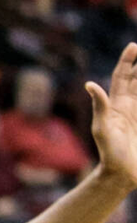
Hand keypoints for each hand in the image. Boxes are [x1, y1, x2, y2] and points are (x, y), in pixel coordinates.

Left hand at [89, 42, 136, 187]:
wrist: (121, 176)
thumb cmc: (109, 154)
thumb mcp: (102, 129)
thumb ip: (99, 107)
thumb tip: (90, 84)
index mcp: (116, 105)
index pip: (121, 77)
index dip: (127, 61)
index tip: (134, 46)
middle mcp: (127, 107)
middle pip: (135, 80)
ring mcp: (136, 116)